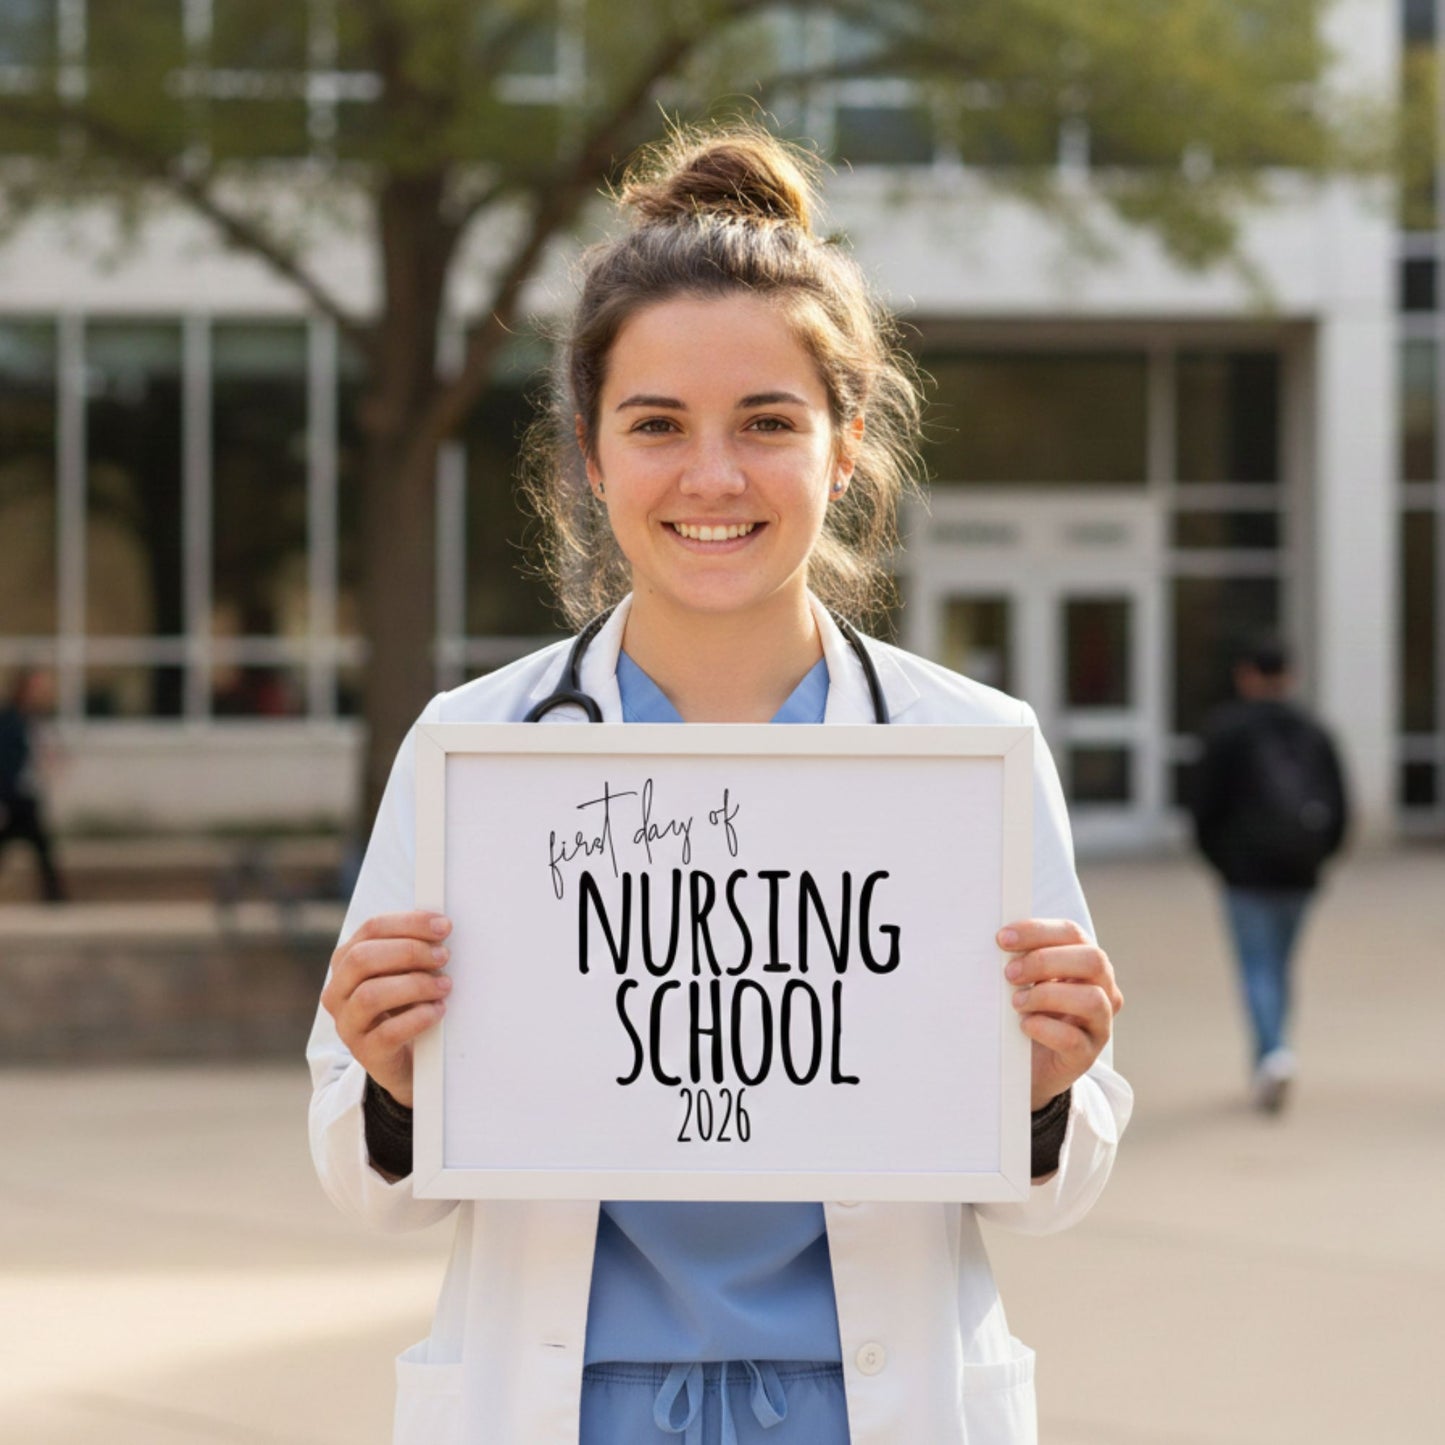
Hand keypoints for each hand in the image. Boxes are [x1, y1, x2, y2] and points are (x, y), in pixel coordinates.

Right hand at [321, 911, 452, 1106]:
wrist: (406, 1059)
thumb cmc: (406, 1005)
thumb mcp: (403, 972)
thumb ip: (412, 948)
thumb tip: (440, 924)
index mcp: (346, 961)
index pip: (371, 929)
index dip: (409, 923)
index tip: (443, 925)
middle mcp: (338, 991)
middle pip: (363, 958)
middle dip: (409, 951)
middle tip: (443, 956)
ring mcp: (348, 1024)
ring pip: (371, 995)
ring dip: (415, 985)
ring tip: (444, 985)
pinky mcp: (365, 1053)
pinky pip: (388, 1033)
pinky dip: (418, 1018)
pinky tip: (438, 1010)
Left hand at [997, 918, 1123, 1110]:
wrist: (1027, 1064)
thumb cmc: (1026, 1009)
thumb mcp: (1025, 979)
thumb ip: (1021, 959)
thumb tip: (1000, 939)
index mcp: (1084, 961)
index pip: (1072, 933)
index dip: (1038, 931)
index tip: (1003, 938)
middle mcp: (1102, 989)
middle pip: (1093, 960)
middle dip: (1045, 961)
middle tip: (1009, 973)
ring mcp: (1099, 1023)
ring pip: (1092, 999)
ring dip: (1047, 995)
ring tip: (1016, 1003)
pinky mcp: (1087, 1055)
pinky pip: (1074, 1039)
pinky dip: (1045, 1028)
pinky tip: (1025, 1025)